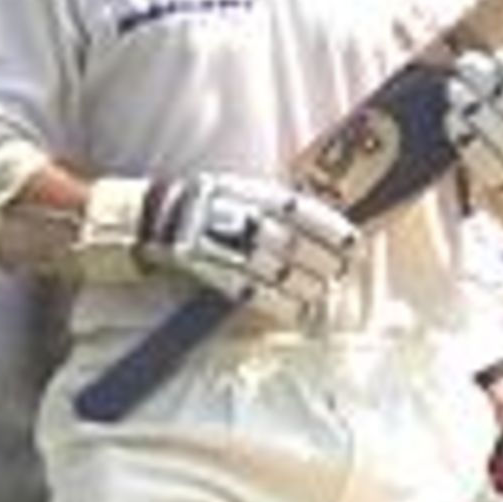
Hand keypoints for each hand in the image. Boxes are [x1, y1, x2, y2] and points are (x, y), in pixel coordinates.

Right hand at [137, 173, 358, 323]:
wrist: (149, 217)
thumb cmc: (206, 207)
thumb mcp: (238, 191)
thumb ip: (274, 207)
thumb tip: (324, 225)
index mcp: (246, 190)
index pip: (297, 207)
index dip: (329, 227)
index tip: (353, 243)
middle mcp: (234, 213)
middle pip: (290, 241)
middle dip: (322, 261)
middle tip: (341, 274)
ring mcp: (218, 241)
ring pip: (273, 269)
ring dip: (304, 285)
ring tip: (322, 294)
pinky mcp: (204, 268)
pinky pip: (248, 290)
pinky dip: (277, 303)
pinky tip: (297, 311)